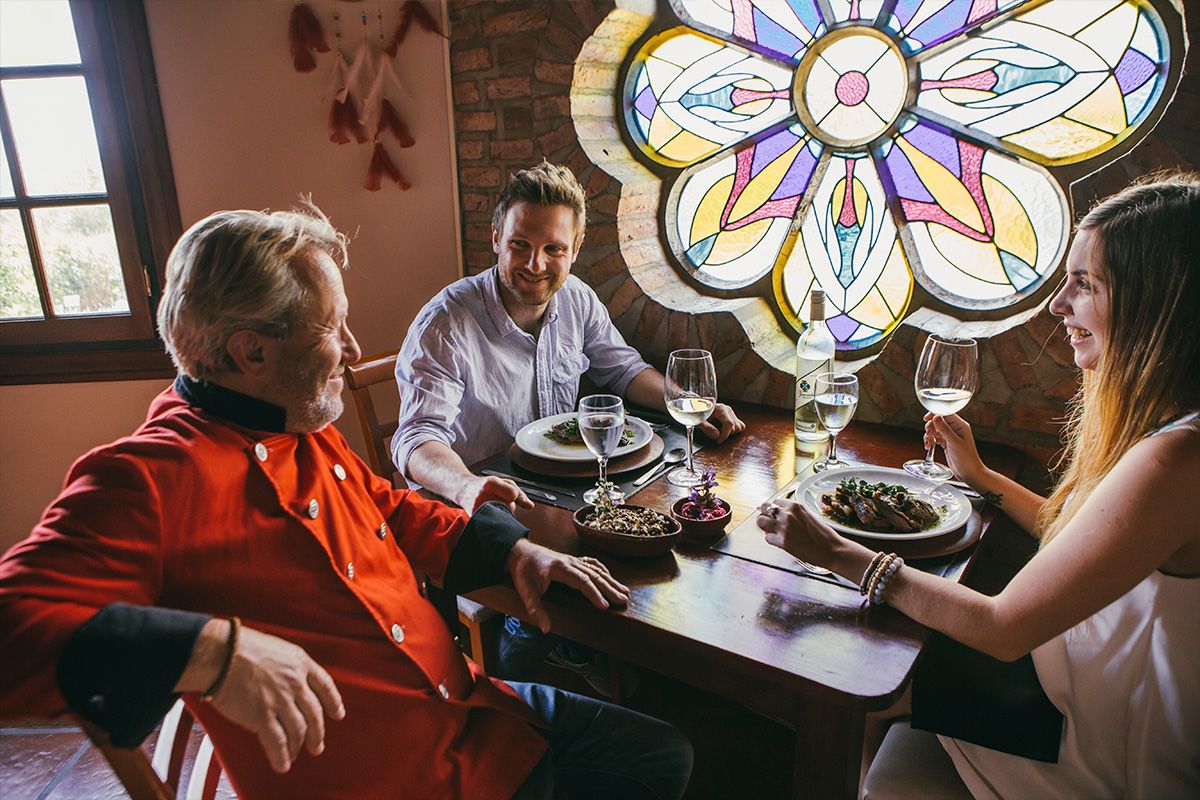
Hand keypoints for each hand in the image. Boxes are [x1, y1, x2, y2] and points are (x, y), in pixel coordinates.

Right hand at [208, 626, 344, 772]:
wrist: (222, 653)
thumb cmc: (241, 646)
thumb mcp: (277, 648)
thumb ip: (289, 666)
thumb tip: (290, 682)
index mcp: (300, 663)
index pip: (326, 686)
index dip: (334, 702)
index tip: (338, 714)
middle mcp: (295, 683)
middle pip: (315, 713)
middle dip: (318, 733)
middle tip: (317, 745)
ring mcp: (280, 700)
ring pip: (299, 730)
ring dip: (299, 746)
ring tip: (297, 755)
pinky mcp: (262, 716)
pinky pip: (278, 742)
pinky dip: (282, 756)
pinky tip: (283, 764)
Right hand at [457, 475, 533, 513]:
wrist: (464, 489)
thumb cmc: (486, 485)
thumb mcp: (504, 483)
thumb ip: (519, 494)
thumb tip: (530, 506)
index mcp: (490, 483)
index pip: (513, 495)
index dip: (512, 495)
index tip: (504, 492)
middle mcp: (482, 496)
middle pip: (509, 507)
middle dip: (506, 505)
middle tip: (496, 499)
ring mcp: (477, 509)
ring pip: (502, 516)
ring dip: (501, 512)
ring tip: (491, 505)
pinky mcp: (475, 519)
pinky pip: (494, 522)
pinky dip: (495, 519)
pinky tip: (488, 512)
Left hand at [505, 539, 629, 632]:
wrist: (519, 551)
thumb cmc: (522, 571)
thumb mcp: (525, 590)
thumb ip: (536, 609)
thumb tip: (545, 629)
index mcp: (560, 568)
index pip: (582, 581)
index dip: (594, 594)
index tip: (604, 606)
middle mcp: (570, 562)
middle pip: (594, 575)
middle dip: (609, 588)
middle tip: (623, 601)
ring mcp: (573, 560)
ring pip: (596, 570)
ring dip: (611, 581)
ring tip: (625, 592)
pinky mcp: (573, 560)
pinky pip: (592, 564)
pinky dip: (603, 571)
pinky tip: (610, 578)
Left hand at [698, 403, 745, 442]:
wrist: (698, 410)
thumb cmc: (698, 415)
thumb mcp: (699, 422)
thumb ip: (706, 428)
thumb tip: (717, 435)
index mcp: (720, 409)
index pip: (729, 424)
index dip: (724, 435)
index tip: (718, 441)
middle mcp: (728, 410)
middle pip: (734, 427)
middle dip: (725, 434)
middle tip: (715, 433)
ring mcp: (731, 413)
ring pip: (739, 427)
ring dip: (730, 432)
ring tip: (719, 430)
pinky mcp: (733, 416)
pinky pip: (740, 426)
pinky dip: (733, 431)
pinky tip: (724, 429)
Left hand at [755, 499, 843, 568]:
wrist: (832, 550)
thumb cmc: (823, 535)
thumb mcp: (808, 516)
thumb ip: (794, 514)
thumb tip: (781, 515)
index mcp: (795, 506)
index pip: (774, 502)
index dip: (774, 509)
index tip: (774, 514)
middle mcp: (788, 514)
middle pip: (764, 508)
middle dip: (765, 515)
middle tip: (769, 522)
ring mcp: (784, 527)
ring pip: (761, 522)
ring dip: (765, 527)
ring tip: (772, 532)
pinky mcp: (783, 541)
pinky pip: (767, 538)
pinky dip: (772, 540)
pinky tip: (780, 542)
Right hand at [923, 413, 986, 485]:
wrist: (969, 472)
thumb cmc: (966, 458)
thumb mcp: (954, 442)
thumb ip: (944, 429)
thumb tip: (936, 417)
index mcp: (960, 425)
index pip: (946, 413)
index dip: (935, 414)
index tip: (926, 419)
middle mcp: (955, 429)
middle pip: (939, 421)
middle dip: (931, 426)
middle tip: (928, 434)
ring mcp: (951, 436)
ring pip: (936, 429)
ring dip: (929, 434)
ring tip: (928, 442)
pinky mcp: (947, 443)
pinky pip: (935, 437)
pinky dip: (930, 440)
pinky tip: (929, 446)